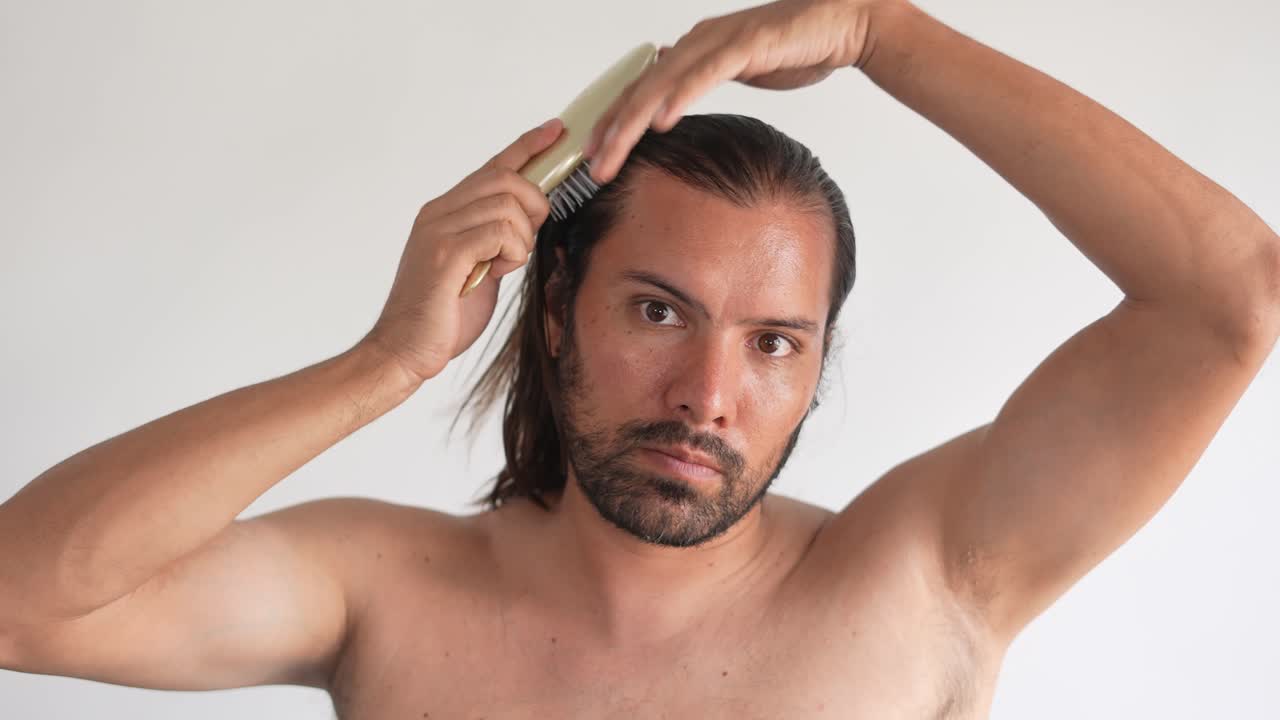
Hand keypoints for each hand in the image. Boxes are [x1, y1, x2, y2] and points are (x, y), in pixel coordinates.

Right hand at [360, 119, 562, 383]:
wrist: (404, 351)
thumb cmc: (443, 316)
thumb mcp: (479, 268)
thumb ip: (496, 241)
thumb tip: (527, 224)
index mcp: (446, 212)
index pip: (493, 166)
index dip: (528, 146)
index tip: (556, 131)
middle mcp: (439, 212)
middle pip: (507, 179)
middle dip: (533, 207)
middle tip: (524, 244)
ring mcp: (439, 230)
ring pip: (508, 206)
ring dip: (521, 240)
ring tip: (502, 267)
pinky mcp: (446, 253)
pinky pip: (500, 233)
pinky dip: (511, 254)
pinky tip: (496, 273)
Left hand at [583, 0, 901, 182]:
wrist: (841, 23)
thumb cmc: (797, 48)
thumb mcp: (740, 72)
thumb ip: (706, 82)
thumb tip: (677, 101)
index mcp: (693, 52)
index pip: (640, 91)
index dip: (613, 123)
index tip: (594, 155)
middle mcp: (696, 43)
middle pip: (640, 90)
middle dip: (611, 130)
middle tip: (591, 166)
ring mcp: (717, 43)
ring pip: (662, 85)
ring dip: (632, 121)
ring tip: (612, 152)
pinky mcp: (744, 46)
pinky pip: (704, 75)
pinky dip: (679, 97)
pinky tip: (660, 120)